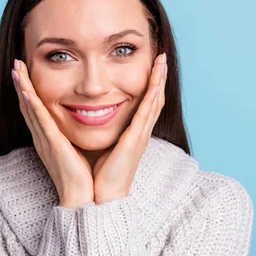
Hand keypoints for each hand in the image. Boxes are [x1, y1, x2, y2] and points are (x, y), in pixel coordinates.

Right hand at [12, 59, 93, 208]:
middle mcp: (43, 138)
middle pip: (28, 106)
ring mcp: (46, 141)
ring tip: (16, 69)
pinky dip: (33, 105)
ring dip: (23, 88)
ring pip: (30, 109)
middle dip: (21, 84)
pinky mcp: (54, 146)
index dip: (28, 91)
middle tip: (16, 63)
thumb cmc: (83, 177)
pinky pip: (41, 122)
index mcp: (48, 139)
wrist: (83, 200)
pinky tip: (27, 91)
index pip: (35, 110)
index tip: (24, 72)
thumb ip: (72, 136)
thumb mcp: (75, 150)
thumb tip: (82, 122)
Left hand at [92, 53, 167, 203]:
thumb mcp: (103, 149)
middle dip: (159, 77)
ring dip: (160, 79)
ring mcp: (140, 136)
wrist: (101, 199)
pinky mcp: (135, 140)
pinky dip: (153, 92)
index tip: (153, 66)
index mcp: (133, 135)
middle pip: (155, 99)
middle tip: (162, 56)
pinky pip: (147, 111)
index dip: (151, 85)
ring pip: (154, 101)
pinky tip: (155, 78)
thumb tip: (93, 120)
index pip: (145, 104)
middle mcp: (140, 133)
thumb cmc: (99, 177)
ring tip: (162, 60)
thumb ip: (103, 134)